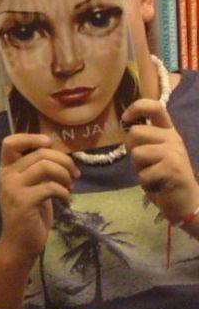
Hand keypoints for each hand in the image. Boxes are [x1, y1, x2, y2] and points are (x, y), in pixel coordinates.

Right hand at [0, 134, 77, 261]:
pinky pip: (51, 187)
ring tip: (70, 187)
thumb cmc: (29, 214)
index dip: (31, 138)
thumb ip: (37, 170)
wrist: (19, 243)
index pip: (9, 143)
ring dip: (66, 175)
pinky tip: (67, 202)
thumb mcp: (31, 187)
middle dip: (64, 161)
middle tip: (75, 175)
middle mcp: (6, 176)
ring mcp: (13, 189)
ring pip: (46, 167)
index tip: (48, 144)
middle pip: (40, 153)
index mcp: (6, 169)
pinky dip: (65, 193)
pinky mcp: (24, 202)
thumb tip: (60, 154)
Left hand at [123, 99, 198, 226]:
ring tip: (153, 174)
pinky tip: (158, 185)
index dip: (137, 107)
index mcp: (168, 131)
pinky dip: (145, 182)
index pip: (155, 107)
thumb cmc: (162, 175)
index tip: (125, 118)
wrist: (184, 201)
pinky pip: (143, 173)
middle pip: (135, 132)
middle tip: (146, 164)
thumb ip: (140, 139)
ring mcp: (175, 153)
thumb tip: (124, 124)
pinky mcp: (173, 169)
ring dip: (139, 168)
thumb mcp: (150, 153)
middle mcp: (173, 138)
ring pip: (137, 153)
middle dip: (132, 150)